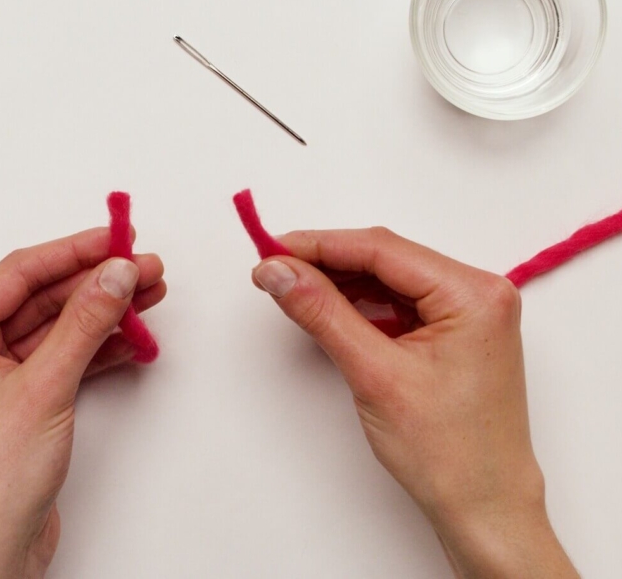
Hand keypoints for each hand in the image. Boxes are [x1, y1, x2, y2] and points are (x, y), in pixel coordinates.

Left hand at [0, 227, 164, 578]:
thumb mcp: (45, 387)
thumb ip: (85, 322)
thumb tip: (116, 271)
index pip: (20, 272)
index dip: (74, 251)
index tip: (118, 237)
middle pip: (42, 296)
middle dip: (97, 283)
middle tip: (146, 268)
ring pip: (57, 325)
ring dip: (104, 313)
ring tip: (151, 294)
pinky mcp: (21, 398)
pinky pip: (64, 355)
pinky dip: (98, 347)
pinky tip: (134, 336)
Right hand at [252, 228, 577, 578]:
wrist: (485, 509)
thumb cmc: (446, 452)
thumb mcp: (374, 374)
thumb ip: (322, 314)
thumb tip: (276, 271)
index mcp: (473, 293)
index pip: (382, 250)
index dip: (319, 246)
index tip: (270, 251)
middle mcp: (478, 291)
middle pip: (386, 259)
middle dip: (327, 263)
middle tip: (274, 271)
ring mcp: (470, 312)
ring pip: (390, 279)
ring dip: (341, 283)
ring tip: (293, 289)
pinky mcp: (456, 331)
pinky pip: (400, 302)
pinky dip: (361, 304)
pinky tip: (329, 308)